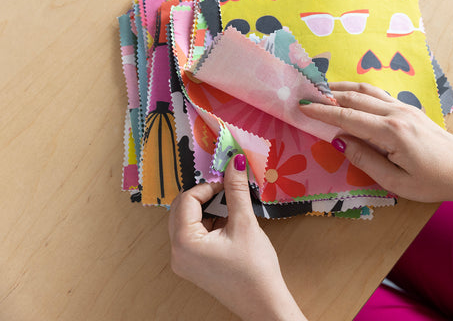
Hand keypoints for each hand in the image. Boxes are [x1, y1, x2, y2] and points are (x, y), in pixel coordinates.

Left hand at [169, 154, 305, 320]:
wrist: (264, 303)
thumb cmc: (254, 269)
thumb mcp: (244, 223)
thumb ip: (236, 190)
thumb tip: (234, 162)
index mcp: (184, 242)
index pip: (187, 200)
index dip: (207, 186)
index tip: (227, 181)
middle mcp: (177, 253)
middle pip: (182, 210)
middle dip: (204, 196)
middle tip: (227, 190)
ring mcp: (183, 261)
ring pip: (187, 221)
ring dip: (207, 210)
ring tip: (231, 212)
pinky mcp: (193, 265)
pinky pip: (193, 235)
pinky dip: (208, 224)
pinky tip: (229, 227)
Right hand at [299, 82, 452, 202]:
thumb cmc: (433, 181)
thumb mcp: (396, 181)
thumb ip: (365, 160)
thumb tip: (340, 141)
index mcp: (391, 132)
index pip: (348, 117)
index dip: (322, 112)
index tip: (302, 106)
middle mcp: (396, 113)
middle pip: (354, 97)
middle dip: (327, 95)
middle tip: (305, 93)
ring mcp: (404, 107)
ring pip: (366, 90)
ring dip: (342, 87)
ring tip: (321, 88)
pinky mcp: (408, 108)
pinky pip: (378, 94)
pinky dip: (358, 90)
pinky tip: (349, 92)